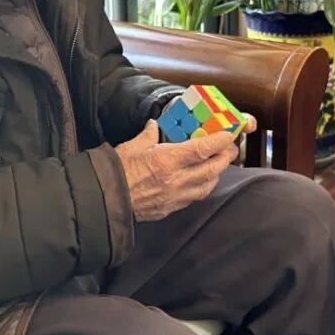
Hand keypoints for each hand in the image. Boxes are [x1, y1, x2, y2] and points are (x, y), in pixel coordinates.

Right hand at [115, 120, 237, 221]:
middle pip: (212, 169)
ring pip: (207, 186)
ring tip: (218, 165)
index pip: (203, 149)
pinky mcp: (170, 208)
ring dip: (216, 174)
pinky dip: (202, 188)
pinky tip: (201, 182)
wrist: (105, 201)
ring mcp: (176, 196)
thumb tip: (154, 125)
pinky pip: (194, 198)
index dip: (220, 141)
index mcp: (168, 160)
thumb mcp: (132, 146)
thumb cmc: (116, 172)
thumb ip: (148, 134)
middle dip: (225, 158)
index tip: (228, 134)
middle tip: (229, 148)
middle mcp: (177, 180)